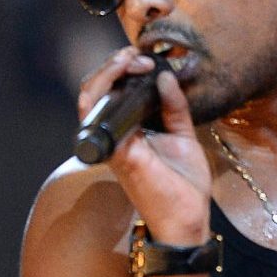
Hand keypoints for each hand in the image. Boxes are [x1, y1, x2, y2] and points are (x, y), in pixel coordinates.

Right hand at [77, 47, 211, 244]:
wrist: (188, 220)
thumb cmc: (183, 185)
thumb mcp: (183, 136)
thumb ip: (174, 107)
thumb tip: (167, 76)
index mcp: (126, 134)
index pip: (108, 95)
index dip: (118, 71)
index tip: (144, 61)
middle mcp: (114, 138)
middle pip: (93, 92)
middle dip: (111, 65)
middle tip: (135, 57)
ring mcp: (113, 146)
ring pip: (88, 99)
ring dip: (106, 72)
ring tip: (129, 61)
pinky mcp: (120, 153)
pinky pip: (101, 116)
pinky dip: (109, 90)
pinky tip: (128, 76)